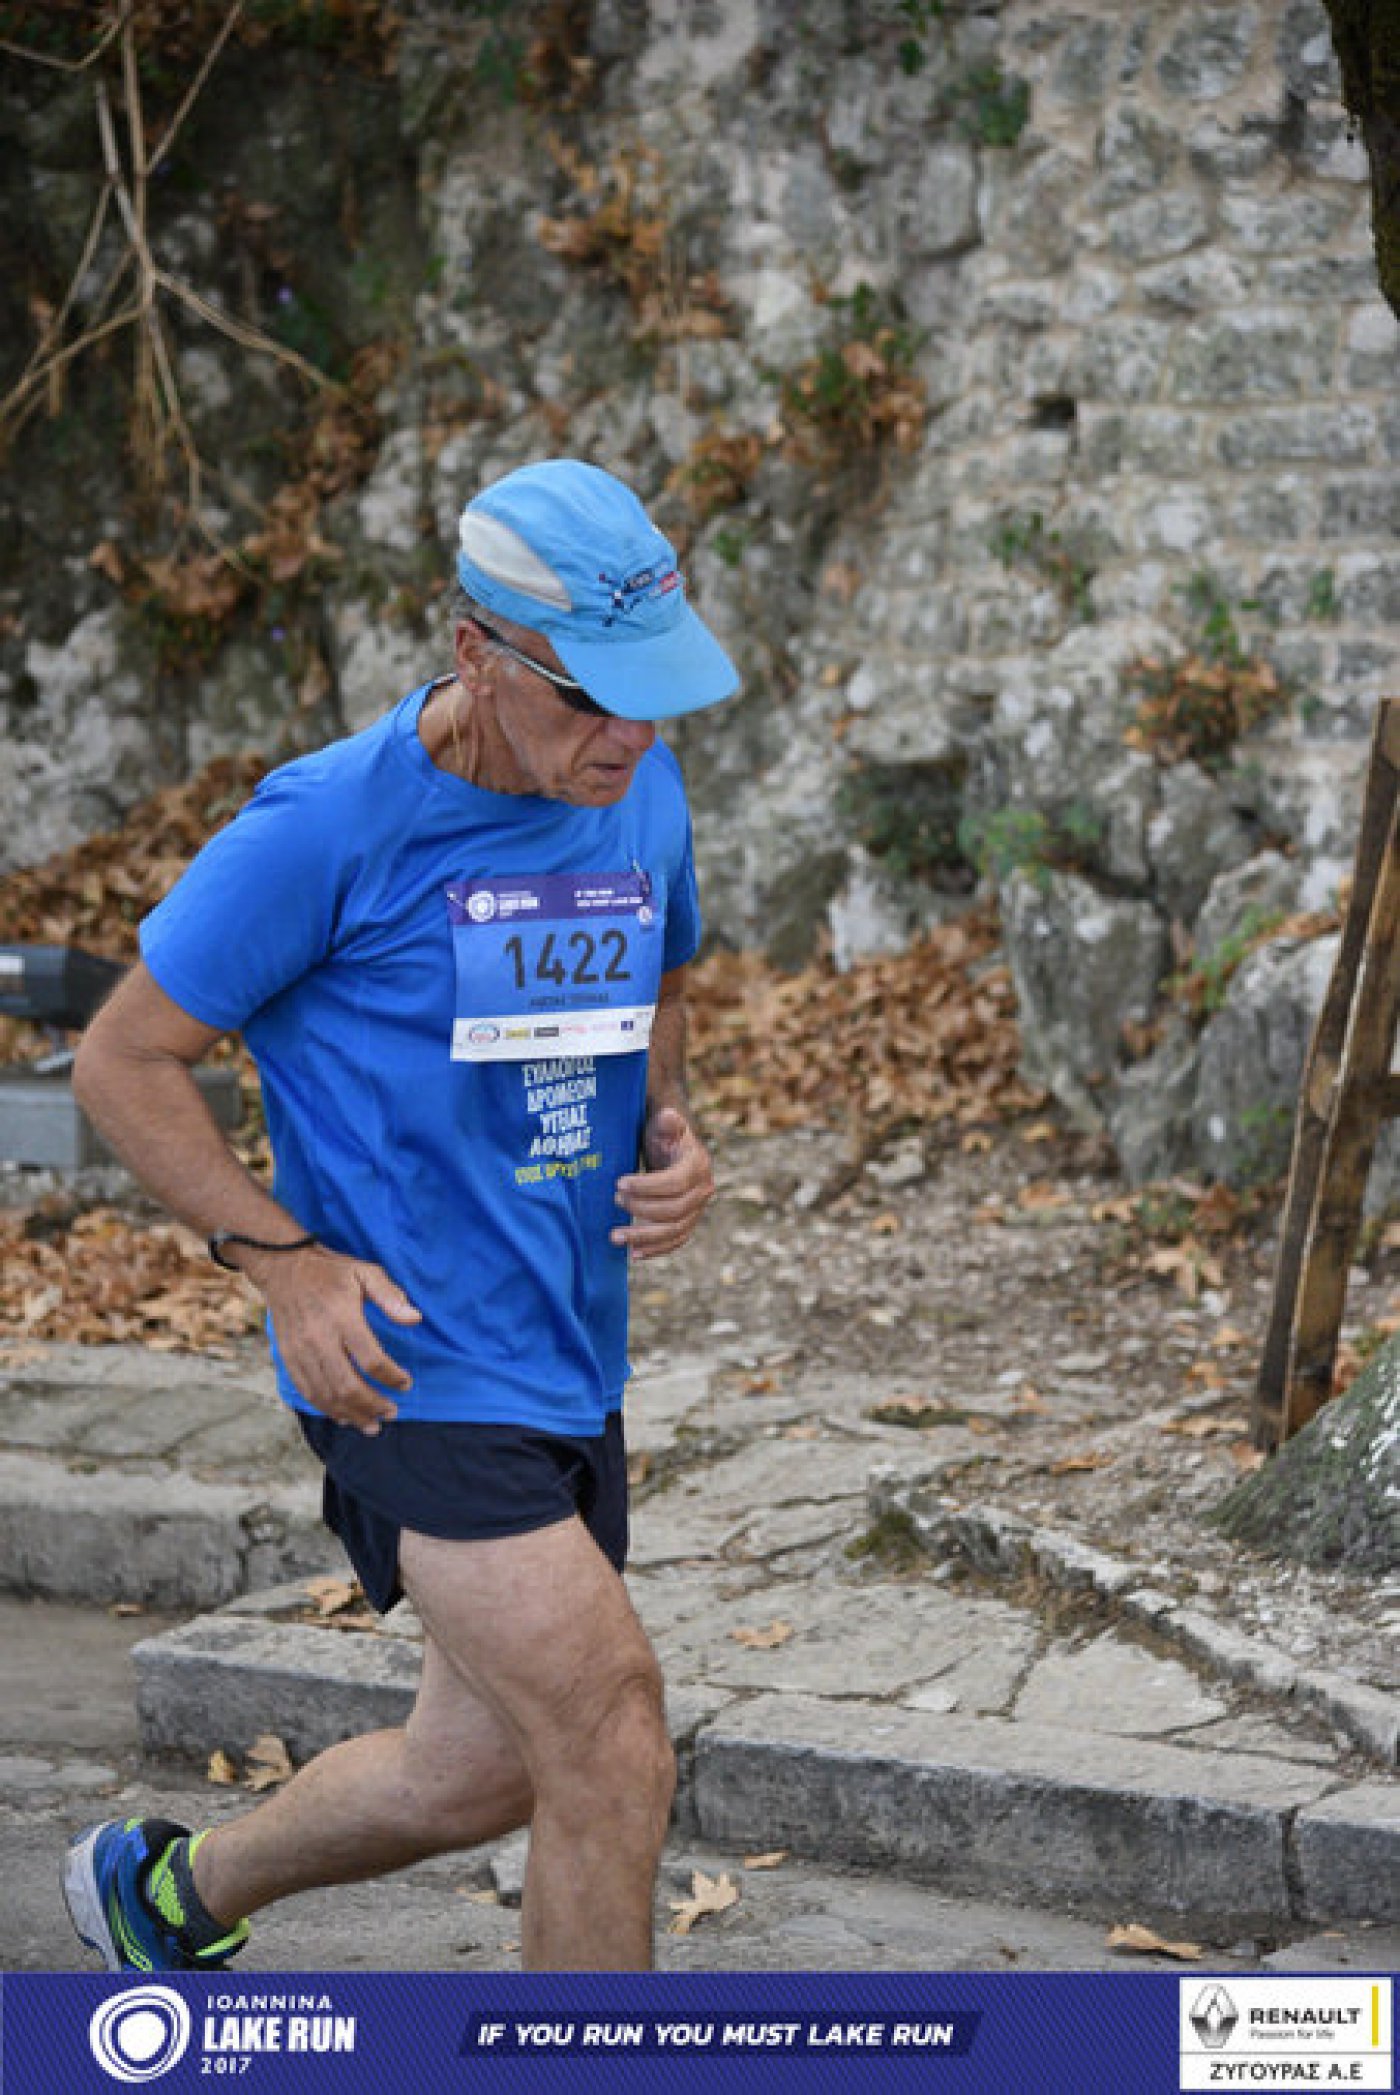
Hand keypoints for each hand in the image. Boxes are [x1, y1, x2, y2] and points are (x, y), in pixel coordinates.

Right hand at [248, 1246, 421, 1434]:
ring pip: (326, 1394)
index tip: (406, 1384)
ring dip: (351, 1414)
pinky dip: (326, 1409)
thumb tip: (415, 1319)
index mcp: (343, 1318)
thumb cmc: (331, 1272)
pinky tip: (343, 1417)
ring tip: (371, 1425)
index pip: (371, 1360)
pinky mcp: (288, 1357)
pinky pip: (307, 1391)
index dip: (392, 1378)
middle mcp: (320, 1339)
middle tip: (391, 1413)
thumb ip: (390, 1297)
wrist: (283, 1268)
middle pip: (347, 1385)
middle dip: (372, 1405)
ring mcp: (301, 1351)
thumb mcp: (366, 1272)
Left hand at [612, 1105, 713, 1261]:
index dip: (648, 1186)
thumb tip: (668, 1116)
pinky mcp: (688, 1223)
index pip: (675, 1182)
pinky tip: (633, 1254)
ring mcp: (697, 1210)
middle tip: (615, 1200)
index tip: (620, 1183)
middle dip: (642, 1208)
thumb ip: (668, 1121)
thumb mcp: (665, 1124)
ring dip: (644, 1237)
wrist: (673, 1149)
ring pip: (674, 1230)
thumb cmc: (665, 1134)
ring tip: (615, 1236)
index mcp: (698, 1166)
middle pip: (675, 1210)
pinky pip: (675, 1241)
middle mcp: (703, 1190)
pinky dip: (656, 1250)